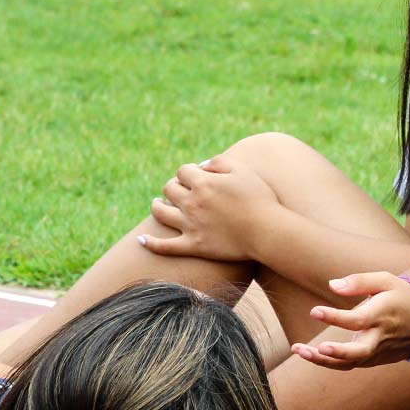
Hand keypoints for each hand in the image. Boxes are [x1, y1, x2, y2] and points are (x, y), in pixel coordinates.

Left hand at [142, 156, 281, 261]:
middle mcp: (191, 202)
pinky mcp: (193, 246)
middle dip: (173, 186)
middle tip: (179, 190)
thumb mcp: (243, 170)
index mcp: (203, 182)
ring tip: (158, 204)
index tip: (196, 176)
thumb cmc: (260, 199)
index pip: (183, 171)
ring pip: (161, 212)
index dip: (188, 172)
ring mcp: (190, 225)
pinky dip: (150, 243)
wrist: (268, 232)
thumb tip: (201, 166)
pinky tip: (141, 240)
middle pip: (169, 188)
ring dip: (157, 206)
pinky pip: (164, 246)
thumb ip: (219, 163)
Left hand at [289, 272, 409, 369]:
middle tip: (314, 349)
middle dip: (336, 353)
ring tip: (298, 350)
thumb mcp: (386, 281)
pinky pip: (350, 364)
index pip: (357, 320)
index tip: (314, 311)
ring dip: (323, 361)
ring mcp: (376, 352)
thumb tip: (332, 285)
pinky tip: (312, 353)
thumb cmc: (404, 298)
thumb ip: (359, 282)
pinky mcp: (374, 360)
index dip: (335, 317)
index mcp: (382, 315)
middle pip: (358, 352)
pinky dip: (330, 362)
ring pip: (349, 363)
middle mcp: (379, 337)